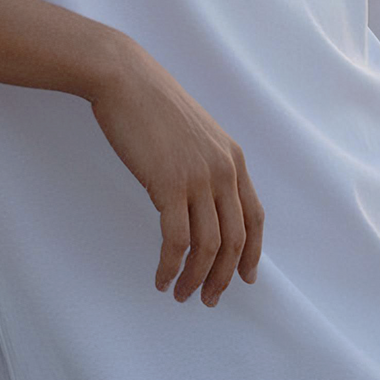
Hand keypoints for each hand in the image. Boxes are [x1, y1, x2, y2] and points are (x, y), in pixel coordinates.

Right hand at [89, 47, 264, 305]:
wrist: (125, 79)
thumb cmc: (152, 104)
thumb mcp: (195, 133)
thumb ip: (206, 163)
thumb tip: (202, 199)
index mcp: (233, 158)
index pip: (254, 217)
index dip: (251, 253)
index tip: (243, 277)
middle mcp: (223, 170)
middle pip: (234, 239)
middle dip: (223, 276)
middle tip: (209, 299)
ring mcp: (199, 178)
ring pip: (208, 245)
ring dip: (196, 278)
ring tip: (181, 295)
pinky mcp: (169, 184)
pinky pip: (177, 240)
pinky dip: (171, 266)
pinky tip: (161, 278)